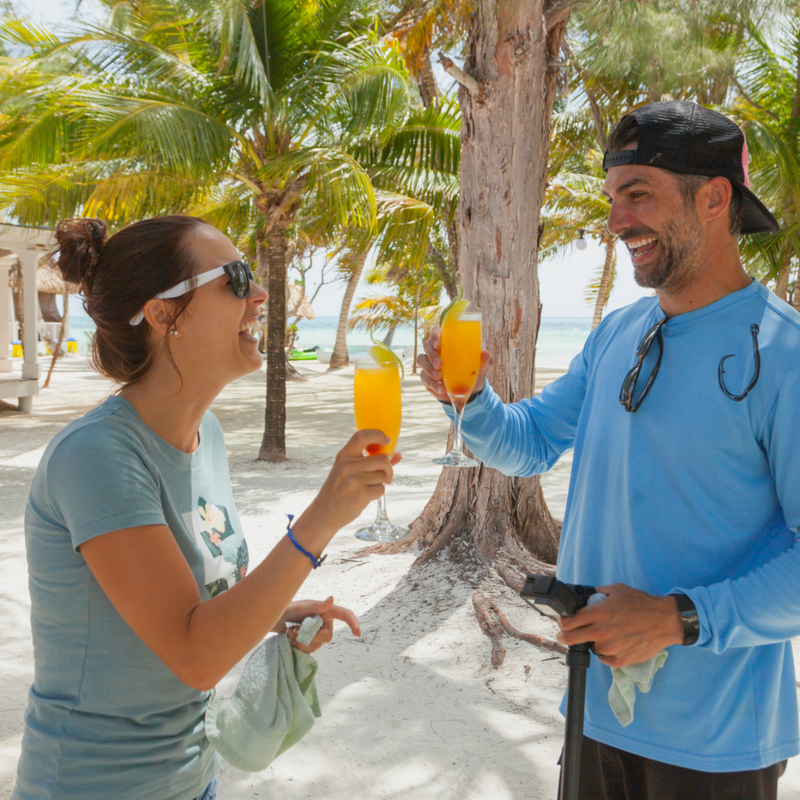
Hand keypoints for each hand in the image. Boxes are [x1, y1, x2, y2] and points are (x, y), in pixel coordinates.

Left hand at [275, 596, 360, 653]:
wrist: (274, 619)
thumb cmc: (288, 609)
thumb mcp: (301, 606)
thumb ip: (317, 606)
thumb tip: (332, 598)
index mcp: (327, 611)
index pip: (344, 615)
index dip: (353, 622)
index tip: (357, 633)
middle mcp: (324, 622)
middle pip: (327, 637)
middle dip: (310, 637)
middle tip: (295, 631)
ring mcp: (317, 633)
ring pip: (317, 645)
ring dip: (301, 641)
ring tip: (290, 633)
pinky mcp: (310, 642)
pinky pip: (309, 650)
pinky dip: (298, 646)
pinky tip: (290, 639)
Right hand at [302, 429, 400, 534]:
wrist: (325, 512)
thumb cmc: (339, 489)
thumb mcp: (348, 470)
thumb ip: (371, 461)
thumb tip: (397, 454)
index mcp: (343, 456)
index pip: (361, 436)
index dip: (378, 435)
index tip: (387, 440)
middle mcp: (347, 466)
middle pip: (382, 459)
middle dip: (388, 468)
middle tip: (385, 475)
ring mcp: (354, 480)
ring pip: (383, 475)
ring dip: (381, 482)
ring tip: (368, 487)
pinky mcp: (361, 494)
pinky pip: (381, 489)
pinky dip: (378, 492)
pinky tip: (366, 495)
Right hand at [416, 325, 492, 402]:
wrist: (469, 392)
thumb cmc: (474, 373)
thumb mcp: (482, 367)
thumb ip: (485, 360)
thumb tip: (484, 353)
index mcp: (448, 343)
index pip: (436, 332)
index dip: (434, 335)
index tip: (439, 344)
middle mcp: (436, 351)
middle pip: (426, 345)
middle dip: (431, 354)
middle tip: (440, 365)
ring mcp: (429, 363)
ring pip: (421, 360)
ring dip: (428, 369)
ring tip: (439, 377)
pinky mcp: (427, 377)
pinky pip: (424, 377)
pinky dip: (432, 384)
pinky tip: (441, 388)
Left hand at [556, 584, 683, 667]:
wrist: (664, 621)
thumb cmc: (642, 603)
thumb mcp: (616, 590)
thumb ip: (597, 593)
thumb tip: (584, 596)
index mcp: (598, 614)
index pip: (567, 622)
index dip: (562, 622)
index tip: (564, 622)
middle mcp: (601, 632)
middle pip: (569, 639)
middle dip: (564, 636)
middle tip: (568, 633)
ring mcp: (610, 648)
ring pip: (590, 647)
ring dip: (594, 641)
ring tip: (607, 634)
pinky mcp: (619, 661)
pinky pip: (604, 658)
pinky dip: (606, 651)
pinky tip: (616, 642)